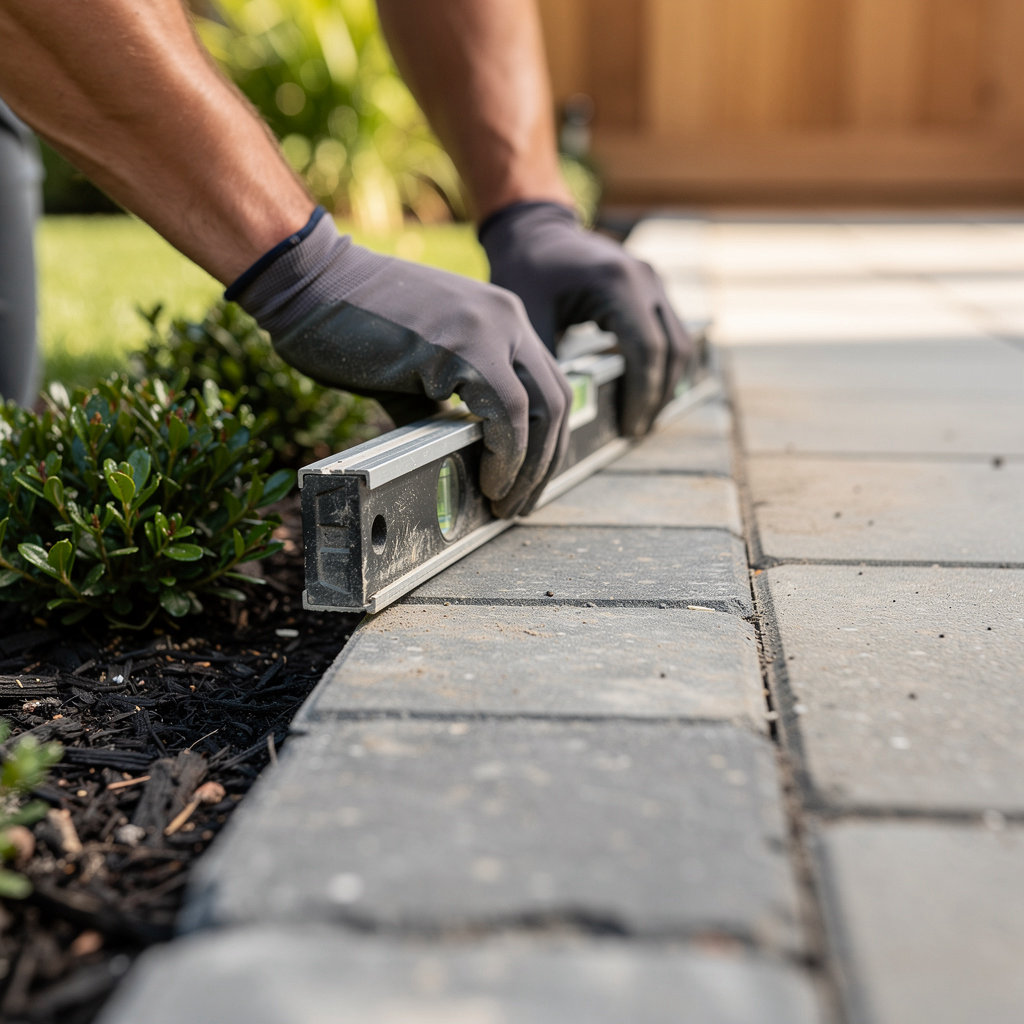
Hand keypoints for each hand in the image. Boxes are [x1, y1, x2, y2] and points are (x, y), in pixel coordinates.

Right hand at [227, 210, 570, 517]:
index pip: (548, 386)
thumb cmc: (351, 326)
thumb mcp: (417, 372)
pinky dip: (506, 455)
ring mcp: (490, 327)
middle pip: (556, 401)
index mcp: (501, 319)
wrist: (310, 282)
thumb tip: (463, 462)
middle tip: (521, 503)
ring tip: (505, 502)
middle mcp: (507, 318)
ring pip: (541, 409)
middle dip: (545, 463)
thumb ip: (446, 409)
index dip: (545, 442)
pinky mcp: (463, 346)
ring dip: (529, 467)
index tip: (526, 481)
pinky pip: (507, 412)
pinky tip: (490, 482)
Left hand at [480, 201, 693, 435]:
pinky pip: (670, 332)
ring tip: (640, 418)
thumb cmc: (525, 270)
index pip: (646, 351)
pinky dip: (661, 364)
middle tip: (636, 431)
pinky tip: (641, 391)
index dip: (642, 395)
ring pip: (679, 343)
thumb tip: (562, 418)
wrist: (533, 229)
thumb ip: (550, 364)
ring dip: (665, 383)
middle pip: (672, 351)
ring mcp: (654, 279)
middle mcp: (645, 278)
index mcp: (617, 282)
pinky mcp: (652, 286)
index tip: (628, 429)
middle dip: (657, 396)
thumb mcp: (530, 318)